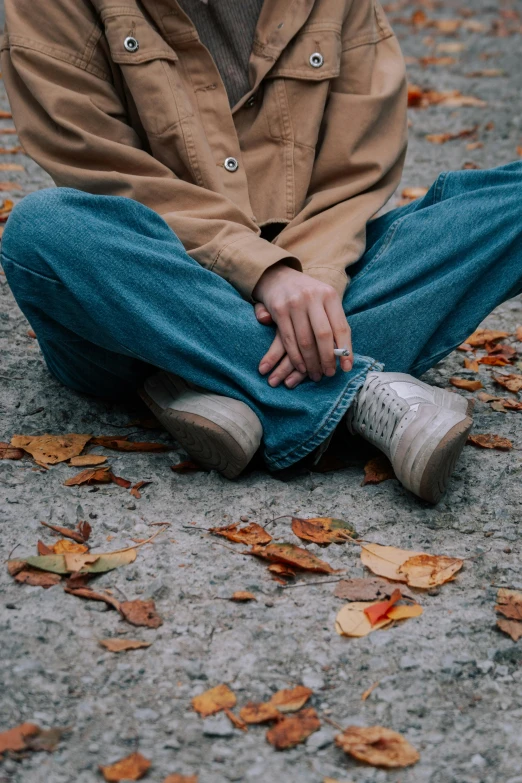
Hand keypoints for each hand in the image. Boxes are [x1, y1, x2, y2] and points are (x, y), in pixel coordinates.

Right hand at [253, 264, 352, 381]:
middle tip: (329, 374)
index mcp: (330, 295)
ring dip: (311, 362)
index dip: (345, 350)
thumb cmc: (307, 295)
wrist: (278, 276)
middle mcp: (313, 297)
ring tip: (315, 374)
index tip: (347, 368)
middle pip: (323, 335)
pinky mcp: (279, 310)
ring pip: (305, 340)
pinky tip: (301, 367)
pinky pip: (288, 339)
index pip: (341, 327)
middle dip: (327, 359)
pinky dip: (295, 357)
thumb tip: (344, 355)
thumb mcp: (324, 301)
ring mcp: (294, 303)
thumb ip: (334, 323)